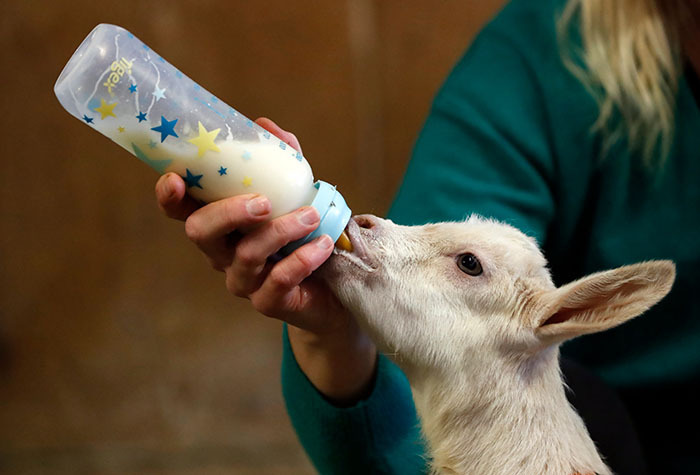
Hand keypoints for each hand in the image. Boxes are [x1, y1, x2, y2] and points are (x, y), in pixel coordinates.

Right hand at [155, 118, 375, 402]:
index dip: (170, 196)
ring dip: (280, 231)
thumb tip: (264, 125)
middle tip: (263, 202)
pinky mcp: (268, 303)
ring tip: (311, 217)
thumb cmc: (307, 232)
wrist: (336, 282)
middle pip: (201, 233)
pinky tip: (322, 245)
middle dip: (228, 213)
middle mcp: (222, 253)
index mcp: (221, 224)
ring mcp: (244, 281)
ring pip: (245, 255)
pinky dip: (301, 260)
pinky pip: (277, 282)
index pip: (182, 210)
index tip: (176, 177)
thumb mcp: (297, 191)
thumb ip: (282, 160)